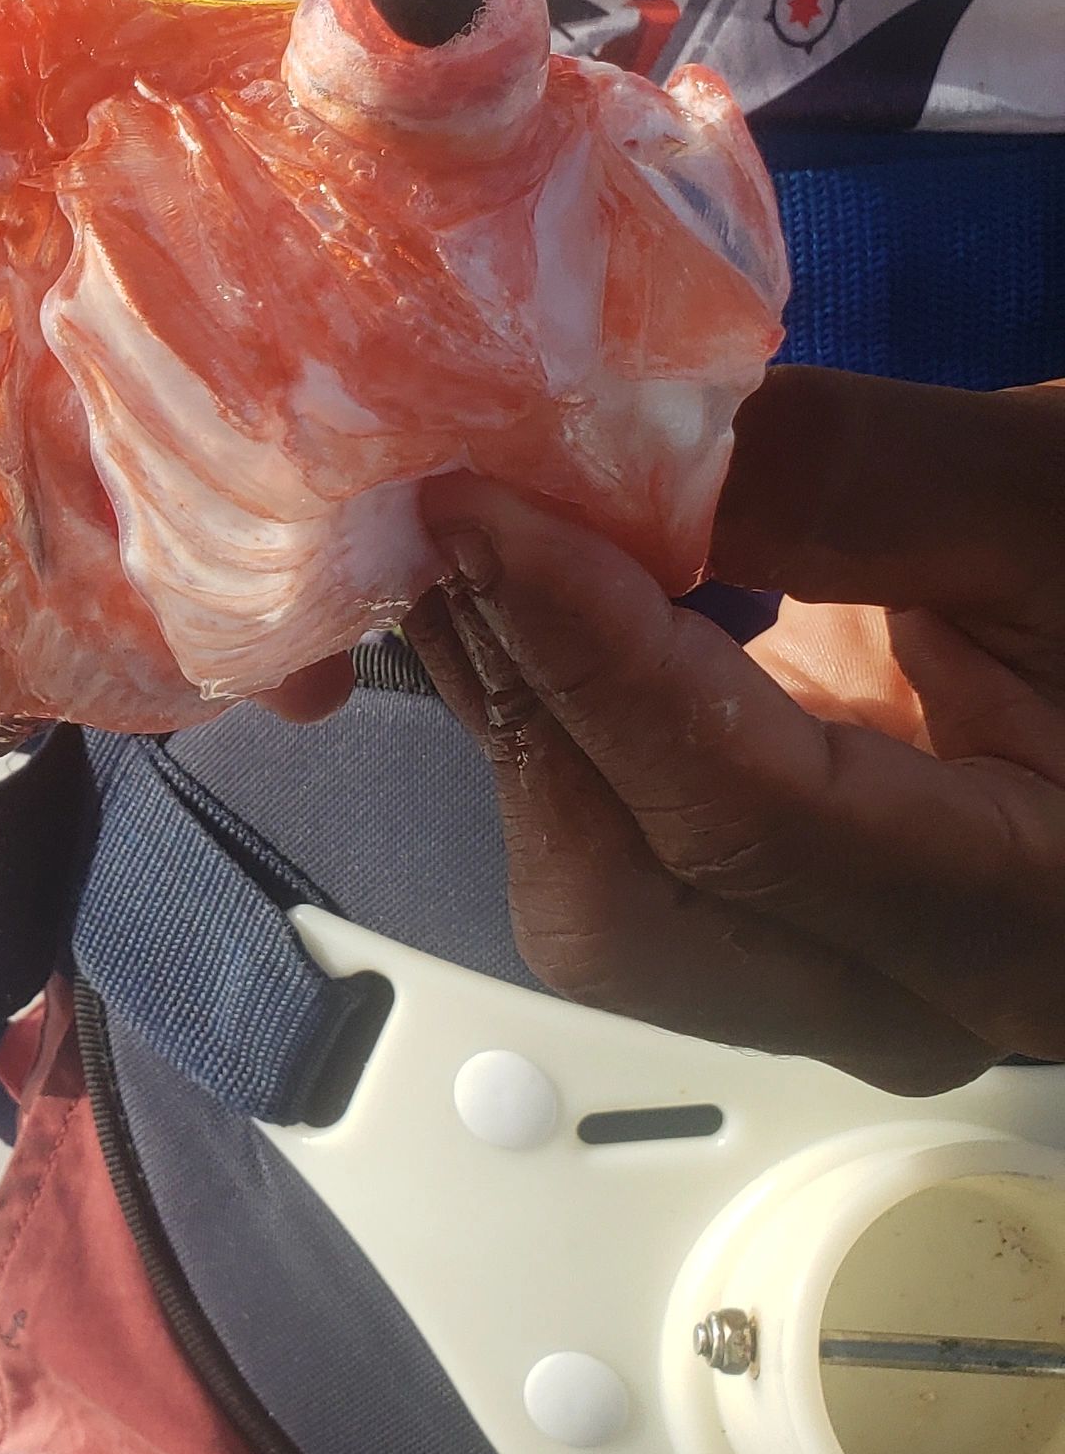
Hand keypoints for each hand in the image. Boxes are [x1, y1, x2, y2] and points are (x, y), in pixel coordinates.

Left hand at [403, 372, 1064, 1092]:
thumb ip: (866, 482)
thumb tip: (621, 449)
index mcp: (1033, 919)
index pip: (736, 812)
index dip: (581, 651)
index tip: (472, 507)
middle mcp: (916, 1004)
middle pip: (623, 906)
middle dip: (517, 704)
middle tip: (448, 522)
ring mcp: (836, 984)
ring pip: (595, 900)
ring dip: (517, 715)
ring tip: (474, 547)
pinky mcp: (781, 927)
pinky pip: (617, 858)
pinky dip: (557, 730)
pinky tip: (538, 600)